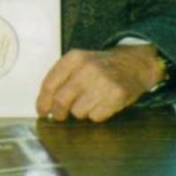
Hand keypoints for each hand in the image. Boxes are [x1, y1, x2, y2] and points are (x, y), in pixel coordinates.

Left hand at [36, 46, 163, 122]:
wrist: (133, 64)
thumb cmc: (100, 67)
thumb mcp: (79, 62)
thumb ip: (60, 78)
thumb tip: (44, 105)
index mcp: (74, 58)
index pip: (49, 85)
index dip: (43, 102)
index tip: (42, 111)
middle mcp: (87, 69)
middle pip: (61, 101)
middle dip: (58, 113)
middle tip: (60, 115)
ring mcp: (102, 82)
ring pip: (78, 112)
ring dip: (80, 112)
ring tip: (89, 101)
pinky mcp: (115, 96)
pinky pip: (95, 117)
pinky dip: (96, 115)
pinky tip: (102, 103)